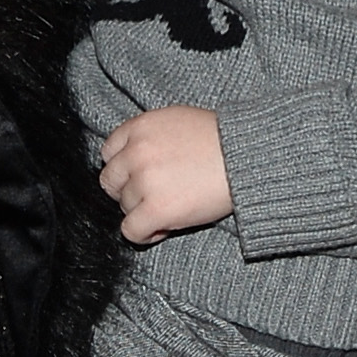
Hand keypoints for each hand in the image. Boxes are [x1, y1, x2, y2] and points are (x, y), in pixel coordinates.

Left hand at [98, 106, 233, 244]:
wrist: (248, 157)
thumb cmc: (223, 140)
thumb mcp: (178, 121)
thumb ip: (150, 136)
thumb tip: (134, 159)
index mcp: (141, 127)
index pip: (109, 153)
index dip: (125, 168)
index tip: (141, 176)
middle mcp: (137, 152)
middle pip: (111, 181)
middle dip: (130, 190)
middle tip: (156, 195)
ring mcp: (145, 181)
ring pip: (124, 207)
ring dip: (144, 211)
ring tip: (172, 206)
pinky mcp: (157, 209)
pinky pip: (131, 231)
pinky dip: (145, 234)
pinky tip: (164, 227)